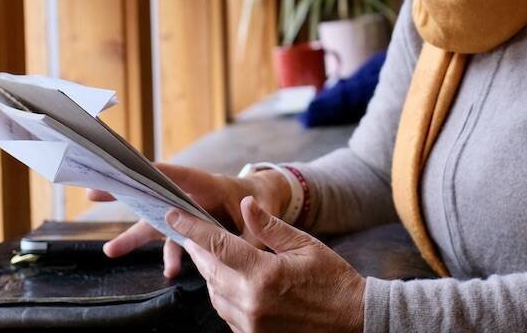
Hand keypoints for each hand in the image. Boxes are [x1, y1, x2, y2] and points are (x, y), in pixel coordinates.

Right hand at [86, 163, 288, 277]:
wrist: (264, 201)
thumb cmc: (260, 197)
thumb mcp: (262, 207)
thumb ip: (252, 226)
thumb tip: (249, 241)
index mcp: (208, 183)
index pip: (179, 174)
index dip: (154, 171)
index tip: (129, 169)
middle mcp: (192, 195)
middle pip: (155, 195)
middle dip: (125, 194)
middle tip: (93, 192)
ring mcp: (188, 212)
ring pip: (157, 223)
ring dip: (135, 237)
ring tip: (110, 251)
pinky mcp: (191, 228)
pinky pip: (175, 243)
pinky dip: (172, 257)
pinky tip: (170, 272)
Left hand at [172, 196, 364, 332]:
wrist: (353, 322)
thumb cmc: (334, 281)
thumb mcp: (306, 246)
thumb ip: (270, 227)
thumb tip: (245, 205)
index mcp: (264, 275)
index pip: (217, 246)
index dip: (192, 228)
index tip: (174, 214)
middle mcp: (251, 302)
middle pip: (210, 270)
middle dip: (199, 249)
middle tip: (192, 231)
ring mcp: (250, 324)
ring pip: (214, 293)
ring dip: (211, 272)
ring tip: (215, 254)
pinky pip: (226, 312)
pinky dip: (224, 293)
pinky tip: (234, 280)